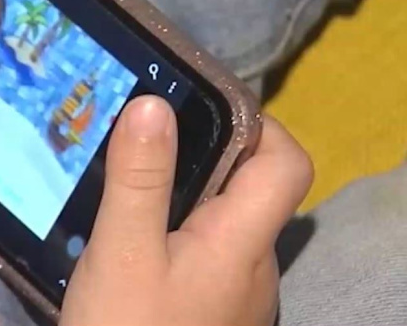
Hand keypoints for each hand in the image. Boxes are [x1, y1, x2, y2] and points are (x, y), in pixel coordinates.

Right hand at [60, 96, 312, 325]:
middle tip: (145, 142)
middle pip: (254, 190)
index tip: (201, 110)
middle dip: (205, 156)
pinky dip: (176, 233)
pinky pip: (205, 254)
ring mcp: (234, 293)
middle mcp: (252, 266)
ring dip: (185, 196)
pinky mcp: (211, 310)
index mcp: (242, 241)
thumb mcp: (122, 251)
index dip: (257, 125)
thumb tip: (154, 104)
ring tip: (128, 184)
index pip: (287, 164)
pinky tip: (132, 239)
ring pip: (225, 224)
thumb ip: (140, 180)